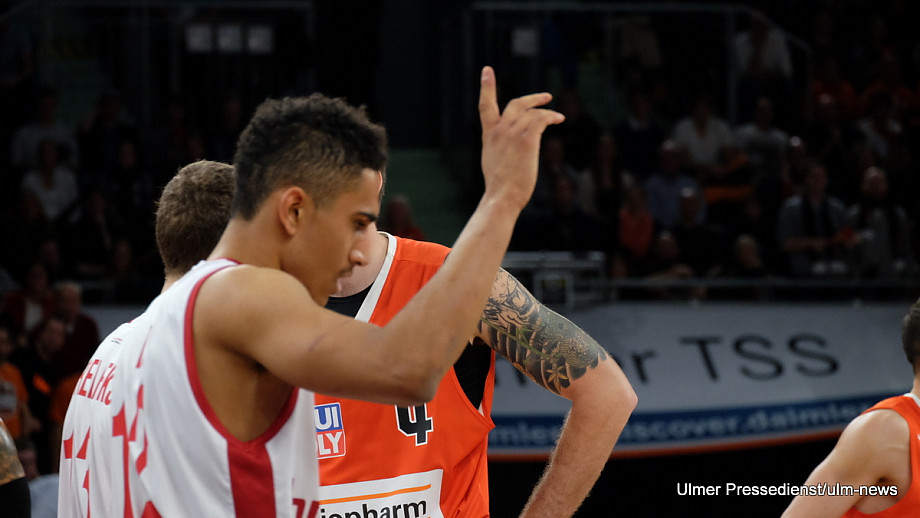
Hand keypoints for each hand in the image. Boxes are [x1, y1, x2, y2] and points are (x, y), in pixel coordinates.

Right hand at [478, 66, 563, 209]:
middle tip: (545, 96)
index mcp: (488, 135)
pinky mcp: (527, 139)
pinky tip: (558, 120)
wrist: (502, 196)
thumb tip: (514, 146)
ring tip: (557, 117)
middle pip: (515, 103)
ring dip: (546, 112)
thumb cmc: (500, 187)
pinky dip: (551, 116)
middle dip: (531, 98)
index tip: (487, 70)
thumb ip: (501, 147)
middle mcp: (499, 130)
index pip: (485, 105)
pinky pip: (541, 119)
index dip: (486, 86)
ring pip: (532, 112)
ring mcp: (512, 133)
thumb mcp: (493, 161)